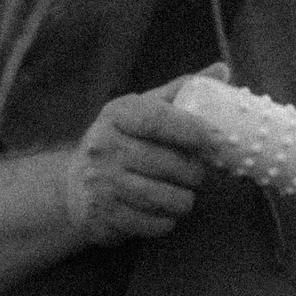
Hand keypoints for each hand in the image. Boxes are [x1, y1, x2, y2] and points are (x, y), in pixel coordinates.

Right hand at [64, 84, 222, 242]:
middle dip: (195, 173)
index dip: (192, 129)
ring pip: (166, 198)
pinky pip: (154, 224)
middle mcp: (104, 148)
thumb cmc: (119, 143)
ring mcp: (102, 185)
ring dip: (185, 200)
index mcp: (116, 116)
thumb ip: (180, 92)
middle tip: (199, 174)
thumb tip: (223, 70)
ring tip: (184, 194)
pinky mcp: (105, 218)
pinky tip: (164, 212)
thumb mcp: (140, 110)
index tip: (216, 140)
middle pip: (169, 164)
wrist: (72, 187)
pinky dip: (168, 221)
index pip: (158, 119)